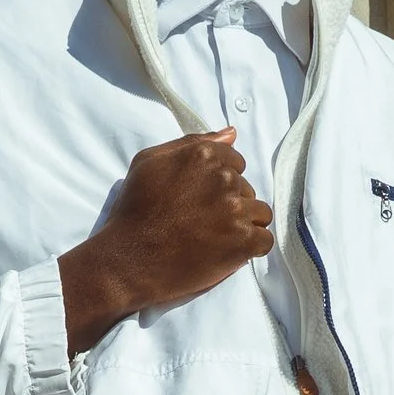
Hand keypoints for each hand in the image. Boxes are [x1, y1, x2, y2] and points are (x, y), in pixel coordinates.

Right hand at [60, 132, 273, 353]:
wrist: (128, 260)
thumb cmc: (133, 211)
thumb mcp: (149, 162)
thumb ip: (192, 143)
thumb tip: (230, 134)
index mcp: (203, 155)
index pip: (235, 163)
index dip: (220, 184)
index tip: (202, 200)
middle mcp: (223, 178)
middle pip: (246, 188)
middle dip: (230, 204)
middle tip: (203, 223)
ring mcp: (235, 211)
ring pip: (260, 213)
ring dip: (244, 225)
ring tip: (217, 239)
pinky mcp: (242, 242)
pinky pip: (264, 241)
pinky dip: (251, 248)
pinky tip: (229, 252)